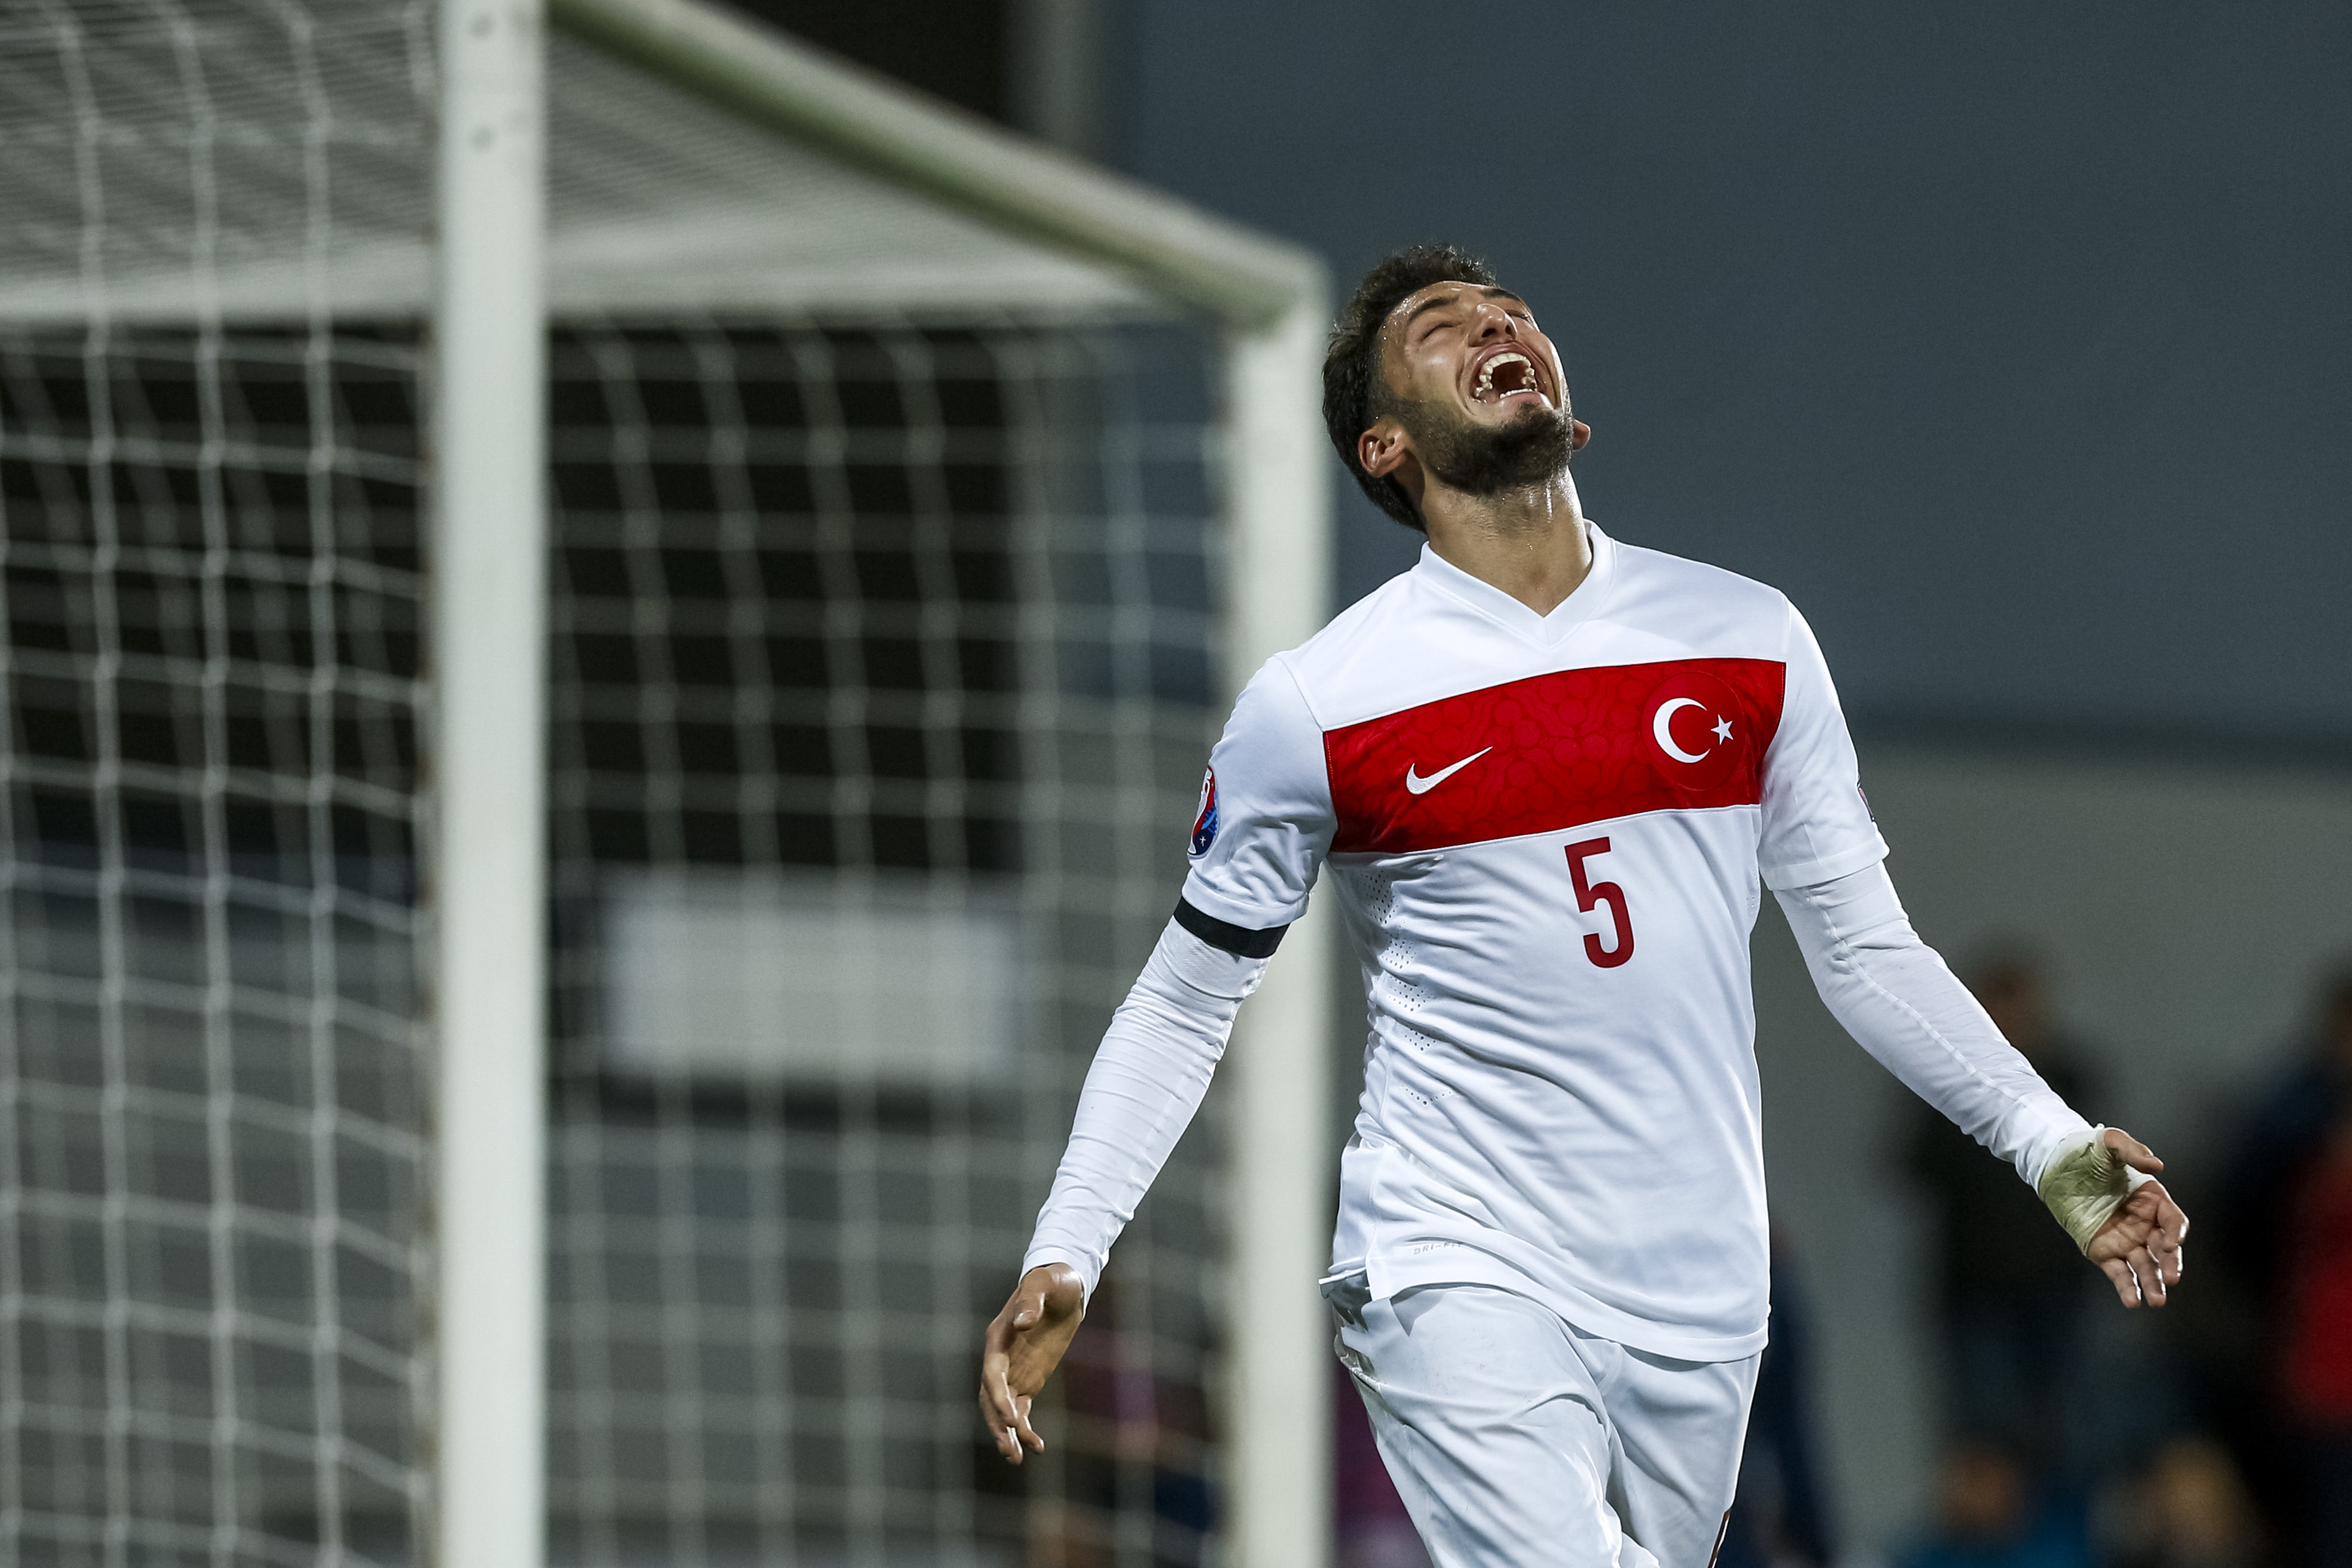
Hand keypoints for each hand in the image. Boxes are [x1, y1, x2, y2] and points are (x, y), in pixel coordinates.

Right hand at [977, 1263, 1085, 1463]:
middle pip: (990, 1398)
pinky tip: (1037, 1448)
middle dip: (998, 1425)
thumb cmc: (1051, 1280)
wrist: (1063, 1285)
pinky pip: (1022, 1408)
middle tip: (1010, 1451)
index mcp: (998, 1338)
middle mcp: (1000, 1358)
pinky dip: (1025, 1428)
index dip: (998, 1397)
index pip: (992, 1374)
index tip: (1011, 1420)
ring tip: (1017, 1460)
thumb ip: (1031, 1301)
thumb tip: (1023, 1321)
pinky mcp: (1028, 1379)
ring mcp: (1013, 1370)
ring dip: (1008, 1434)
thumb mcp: (1043, 1284)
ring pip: (1003, 1409)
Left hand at [2084, 1128, 2188, 1308]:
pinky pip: (2118, 1272)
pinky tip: (2132, 1302)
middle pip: (2164, 1249)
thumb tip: (2157, 1166)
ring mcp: (2125, 1240)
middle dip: (2170, 1264)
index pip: (2174, 1221)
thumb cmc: (2087, 1151)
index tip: (2172, 1243)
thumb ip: (2133, 1150)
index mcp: (2153, 1200)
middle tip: (2172, 1278)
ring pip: (2144, 1266)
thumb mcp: (2110, 1142)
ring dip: (2152, 1284)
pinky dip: (2125, 1287)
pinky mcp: (2103, 1251)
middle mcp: (2144, 1224)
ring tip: (2157, 1301)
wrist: (2055, 1163)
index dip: (2176, 1232)